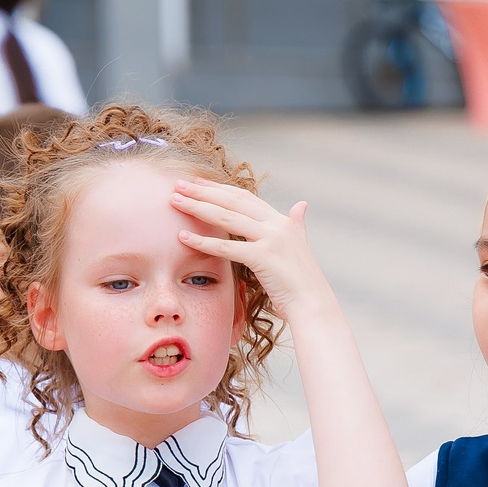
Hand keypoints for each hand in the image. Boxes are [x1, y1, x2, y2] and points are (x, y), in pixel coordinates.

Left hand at [171, 179, 338, 326]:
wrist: (312, 303)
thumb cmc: (301, 281)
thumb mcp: (299, 245)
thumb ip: (297, 224)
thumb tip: (301, 205)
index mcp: (281, 220)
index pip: (245, 198)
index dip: (220, 189)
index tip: (198, 183)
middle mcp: (276, 224)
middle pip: (232, 201)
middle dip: (203, 192)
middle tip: (179, 185)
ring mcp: (271, 239)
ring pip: (227, 218)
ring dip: (198, 207)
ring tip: (175, 201)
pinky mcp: (263, 257)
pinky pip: (227, 247)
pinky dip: (203, 241)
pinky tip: (183, 237)